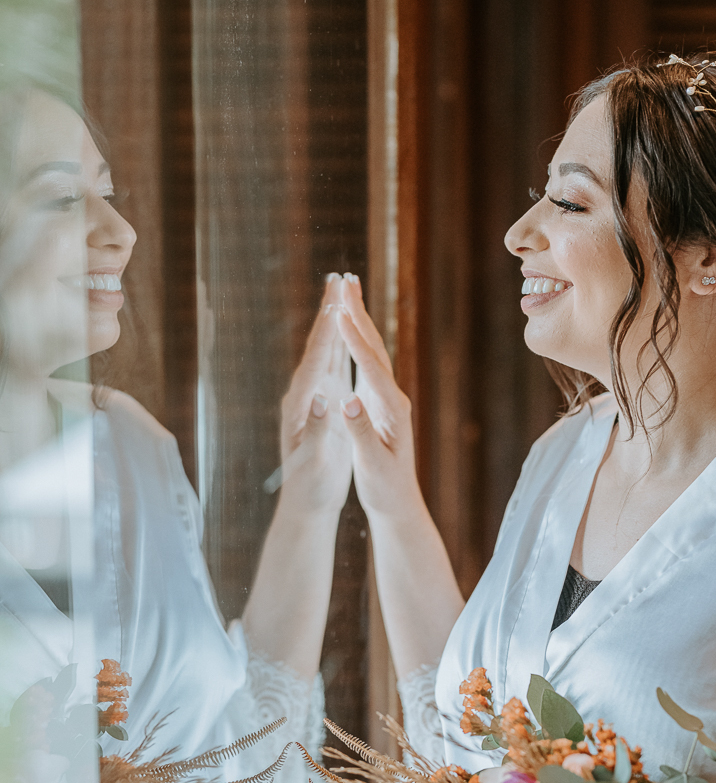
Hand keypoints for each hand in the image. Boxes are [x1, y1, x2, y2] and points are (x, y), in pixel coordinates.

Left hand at [277, 273, 352, 516]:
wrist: (305, 503)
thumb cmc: (311, 487)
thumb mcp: (314, 464)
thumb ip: (316, 432)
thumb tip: (321, 401)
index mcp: (302, 407)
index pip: (316, 362)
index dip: (327, 333)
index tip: (336, 304)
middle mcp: (304, 396)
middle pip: (318, 346)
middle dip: (329, 313)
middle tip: (338, 279)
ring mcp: (313, 398)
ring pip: (326, 350)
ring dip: (334, 321)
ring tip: (341, 292)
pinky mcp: (323, 404)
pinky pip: (334, 365)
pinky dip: (341, 342)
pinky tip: (346, 328)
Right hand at [336, 273, 420, 519]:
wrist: (399, 502)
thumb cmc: (385, 487)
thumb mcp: (371, 463)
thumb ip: (360, 431)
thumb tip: (348, 401)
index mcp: (391, 410)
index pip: (370, 367)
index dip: (354, 339)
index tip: (338, 313)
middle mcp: (393, 398)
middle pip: (375, 348)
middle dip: (358, 314)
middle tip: (345, 282)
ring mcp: (388, 399)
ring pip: (372, 351)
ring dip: (359, 320)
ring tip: (347, 293)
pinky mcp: (380, 404)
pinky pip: (367, 364)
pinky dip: (357, 341)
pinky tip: (351, 330)